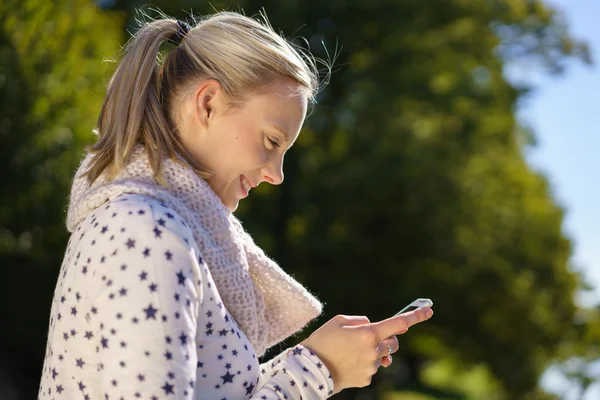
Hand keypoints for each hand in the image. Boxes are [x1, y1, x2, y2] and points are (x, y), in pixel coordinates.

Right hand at [301, 307, 432, 393]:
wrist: (310, 368)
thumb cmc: (323, 340)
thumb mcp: (339, 321)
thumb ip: (360, 321)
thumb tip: (372, 326)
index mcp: (368, 333)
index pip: (398, 323)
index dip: (416, 316)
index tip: (429, 311)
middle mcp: (374, 351)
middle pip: (393, 343)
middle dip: (387, 339)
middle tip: (370, 337)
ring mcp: (371, 367)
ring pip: (381, 356)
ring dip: (373, 352)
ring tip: (351, 352)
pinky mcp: (367, 379)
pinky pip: (371, 368)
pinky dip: (364, 364)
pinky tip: (348, 363)